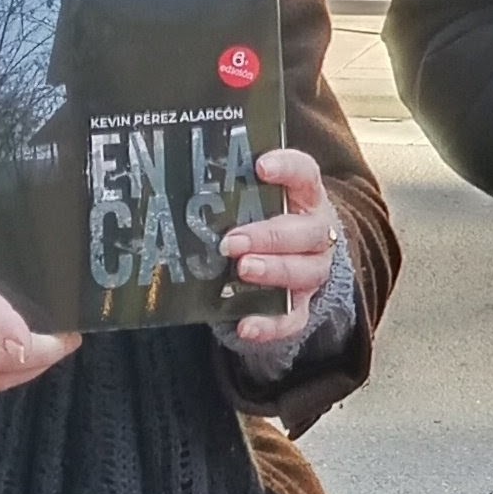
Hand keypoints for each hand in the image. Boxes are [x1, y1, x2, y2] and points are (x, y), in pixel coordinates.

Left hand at [224, 146, 340, 342]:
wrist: (299, 253)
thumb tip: (175, 170)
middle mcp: (317, 233)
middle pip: (306, 232)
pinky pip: (293, 318)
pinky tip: (245, 326)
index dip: (287, 168)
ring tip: (242, 271)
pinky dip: (270, 325)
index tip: (260, 167)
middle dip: (268, 236)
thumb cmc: (269, 217)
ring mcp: (312, 270)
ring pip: (303, 273)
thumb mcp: (258, 196)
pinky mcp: (303, 304)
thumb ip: (233, 185)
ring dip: (273, 271)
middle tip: (232, 241)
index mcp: (306, 197)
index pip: (305, 174)